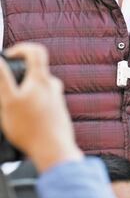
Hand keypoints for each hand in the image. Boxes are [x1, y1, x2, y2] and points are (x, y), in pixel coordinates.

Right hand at [0, 43, 81, 171]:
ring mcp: (56, 98)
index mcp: (41, 79)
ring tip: (12, 109)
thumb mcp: (9, 102)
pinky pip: (41, 101)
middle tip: (7, 91)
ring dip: (24, 93)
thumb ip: (3, 80)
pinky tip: (22, 120)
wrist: (53, 149)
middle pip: (35, 71)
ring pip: (37, 88)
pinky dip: (30, 105)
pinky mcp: (57, 110)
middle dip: (18, 77)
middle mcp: (52, 86)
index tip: (9, 55)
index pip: (35, 51)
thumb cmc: (31, 128)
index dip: (20, 48)